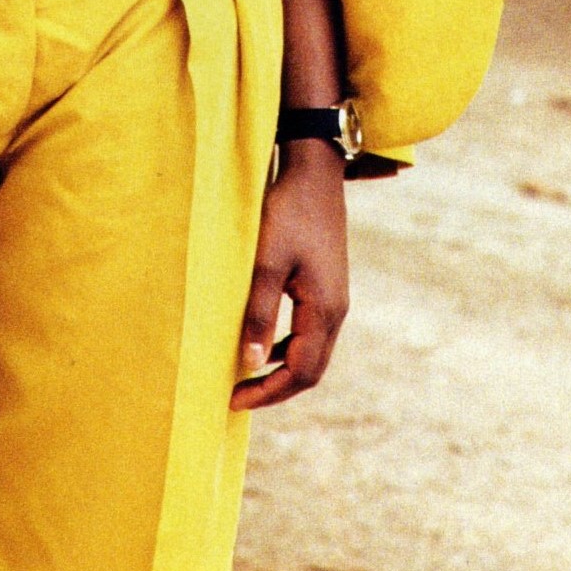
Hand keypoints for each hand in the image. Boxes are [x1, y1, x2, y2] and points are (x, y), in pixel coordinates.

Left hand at [231, 141, 348, 410]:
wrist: (313, 172)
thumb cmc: (287, 213)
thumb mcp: (266, 261)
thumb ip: (258, 313)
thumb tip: (249, 364)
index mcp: (325, 310)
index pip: (301, 372)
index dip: (268, 391)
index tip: (234, 398)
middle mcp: (336, 310)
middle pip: (311, 369)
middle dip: (276, 388)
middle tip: (238, 395)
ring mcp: (334, 298)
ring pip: (312, 351)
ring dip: (282, 369)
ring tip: (247, 375)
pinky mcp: (326, 285)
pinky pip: (309, 331)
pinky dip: (287, 346)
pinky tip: (263, 341)